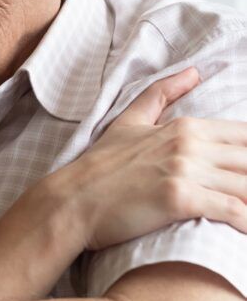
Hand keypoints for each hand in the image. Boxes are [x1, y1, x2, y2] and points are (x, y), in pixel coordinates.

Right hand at [45, 66, 246, 250]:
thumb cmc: (99, 166)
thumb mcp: (128, 122)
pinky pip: (232, 209)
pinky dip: (246, 221)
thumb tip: (193, 72)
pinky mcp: (179, 198)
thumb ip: (161, 94)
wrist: (72, 200)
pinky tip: (246, 229)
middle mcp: (189, 145)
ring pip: (246, 185)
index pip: (245, 136)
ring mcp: (184, 170)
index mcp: (184, 127)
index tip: (246, 170)